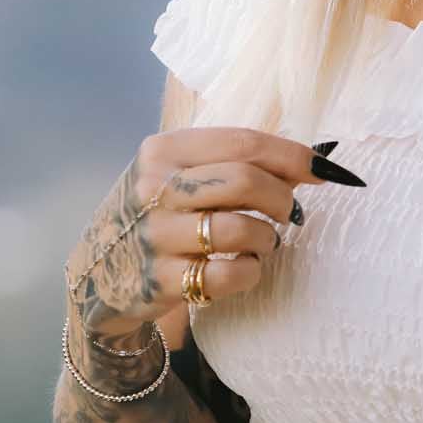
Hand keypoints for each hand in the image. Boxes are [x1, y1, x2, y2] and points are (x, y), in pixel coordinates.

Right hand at [65, 126, 336, 345]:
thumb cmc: (157, 213)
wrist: (96, 272)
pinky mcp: (161, 280)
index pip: (243, 142)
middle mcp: (154, 188)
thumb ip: (233, 162)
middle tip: (290, 212)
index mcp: (163, 151)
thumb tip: (315, 159)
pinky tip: (244, 268)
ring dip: (267, 239)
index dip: (293, 155)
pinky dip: (250, 272)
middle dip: (283, 198)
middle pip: (246, 181)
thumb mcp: (179, 174)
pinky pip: (229, 275)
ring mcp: (155, 235)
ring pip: (241, 229)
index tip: (326, 169)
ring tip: (264, 242)